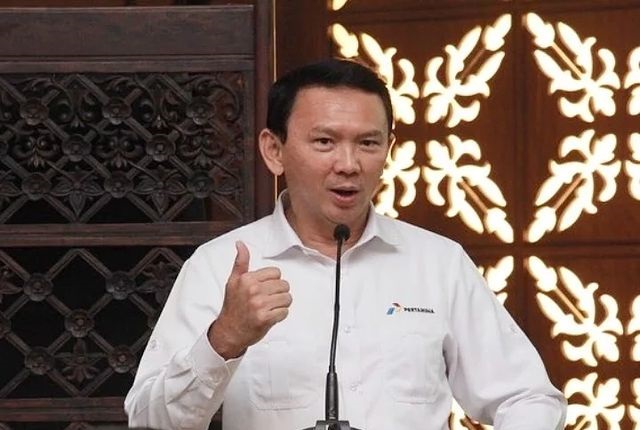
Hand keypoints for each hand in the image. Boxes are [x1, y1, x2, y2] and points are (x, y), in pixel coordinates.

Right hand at [208, 241, 291, 358]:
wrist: (229, 331)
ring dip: (281, 304)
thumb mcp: (233, 281)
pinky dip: (280, 315)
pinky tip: (269, 316)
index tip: (264, 288)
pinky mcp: (265, 319)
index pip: (276, 273)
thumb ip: (240, 262)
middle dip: (278, 293)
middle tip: (267, 300)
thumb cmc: (233, 306)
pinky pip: (285, 312)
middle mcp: (253, 290)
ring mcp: (259, 305)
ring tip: (269, 308)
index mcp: (247, 279)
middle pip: (284, 285)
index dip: (273, 281)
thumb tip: (240, 243)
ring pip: (287, 298)